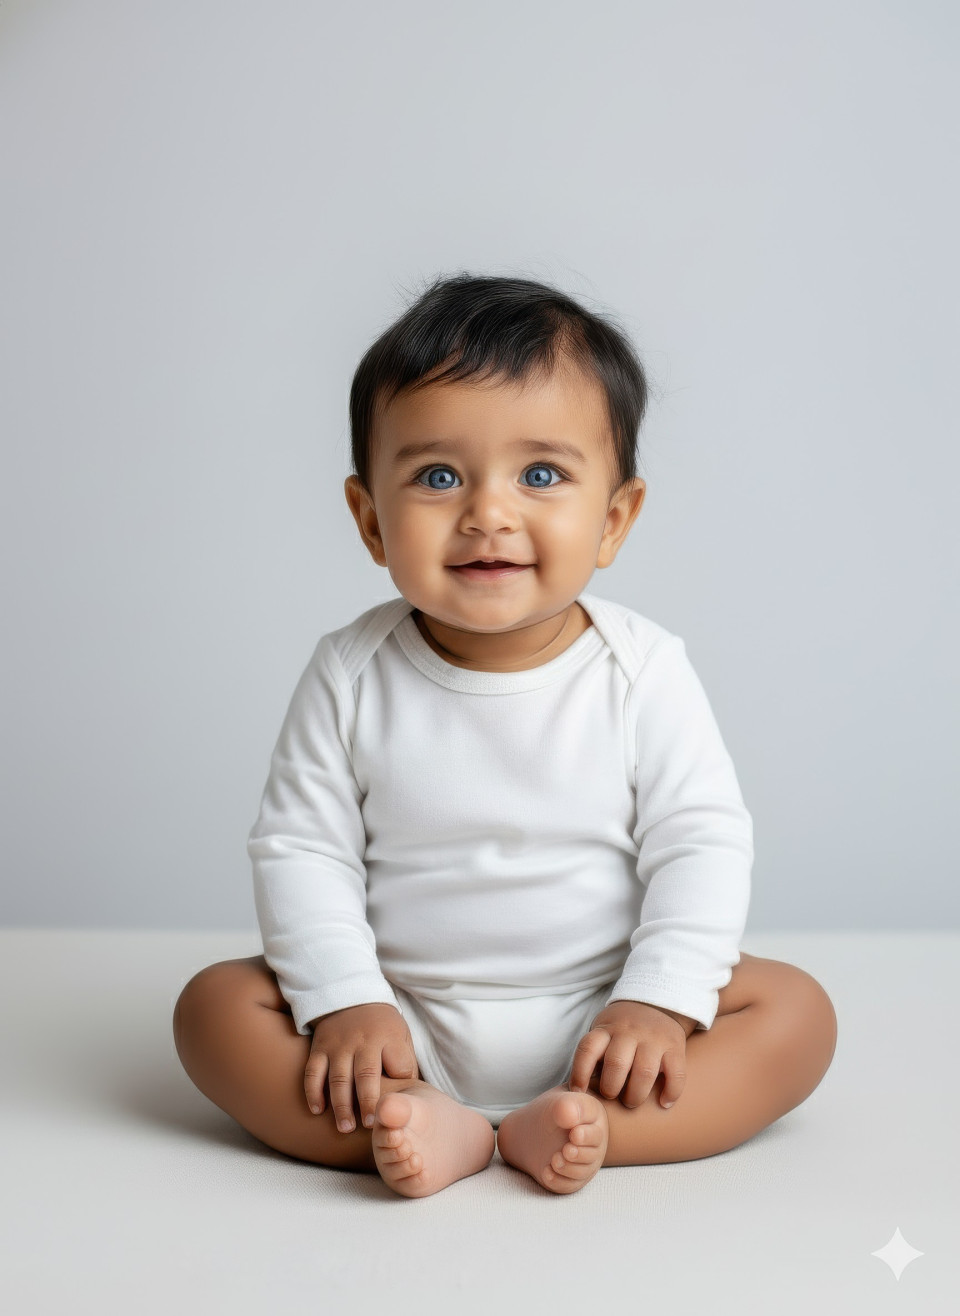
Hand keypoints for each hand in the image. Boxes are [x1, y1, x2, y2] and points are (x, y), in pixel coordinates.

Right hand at [304, 1002, 419, 1132]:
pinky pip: (313, 1071)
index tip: (395, 1107)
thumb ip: (405, 1063)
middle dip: (368, 1102)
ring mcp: (339, 1044)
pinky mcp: (319, 1047)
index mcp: (388, 1037)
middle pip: (366, 1074)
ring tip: (345, 1128)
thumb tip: (408, 1097)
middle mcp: (362, 1040)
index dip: (399, 1086)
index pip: (399, 1064)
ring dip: (341, 1105)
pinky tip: (317, 1110)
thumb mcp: (401, 1035)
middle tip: (369, 1126)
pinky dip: (313, 1092)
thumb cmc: (382, 1027)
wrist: (352, 997)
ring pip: (338, 1078)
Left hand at [568, 1000, 693, 1109]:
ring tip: (632, 1101)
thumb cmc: (622, 1029)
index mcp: (606, 1028)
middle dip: (611, 1088)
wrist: (656, 1003)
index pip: (588, 1048)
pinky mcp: (675, 1047)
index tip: (578, 1091)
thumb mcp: (603, 1031)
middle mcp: (629, 1031)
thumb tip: (580, 1089)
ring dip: (636, 1095)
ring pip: (644, 1072)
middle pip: (616, 1064)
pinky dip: (670, 1092)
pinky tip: (663, 1103)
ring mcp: (654, 1038)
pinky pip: (676, 1073)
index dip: (579, 1073)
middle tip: (611, 1096)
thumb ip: (594, 1054)